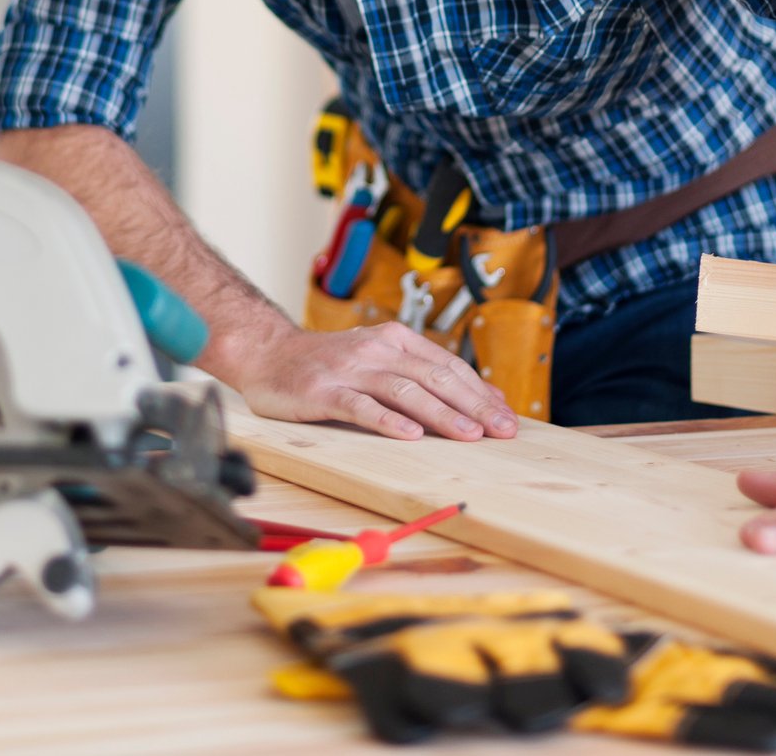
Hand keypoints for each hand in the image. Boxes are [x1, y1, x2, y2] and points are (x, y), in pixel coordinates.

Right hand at [216, 318, 519, 441]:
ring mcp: (349, 370)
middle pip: (434, 378)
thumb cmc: (329, 363)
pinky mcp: (324, 391)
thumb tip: (482, 397)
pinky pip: (360, 407)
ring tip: (468, 435)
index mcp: (395, 340)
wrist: (268, 353)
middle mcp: (376, 351)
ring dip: (441, 413)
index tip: (507, 420)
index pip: (448, 367)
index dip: (481, 393)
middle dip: (473, 406)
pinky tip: (410, 435)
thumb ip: (424, 374)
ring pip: (404, 391)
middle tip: (501, 431)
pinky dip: (387, 420)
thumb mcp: (379, 359)